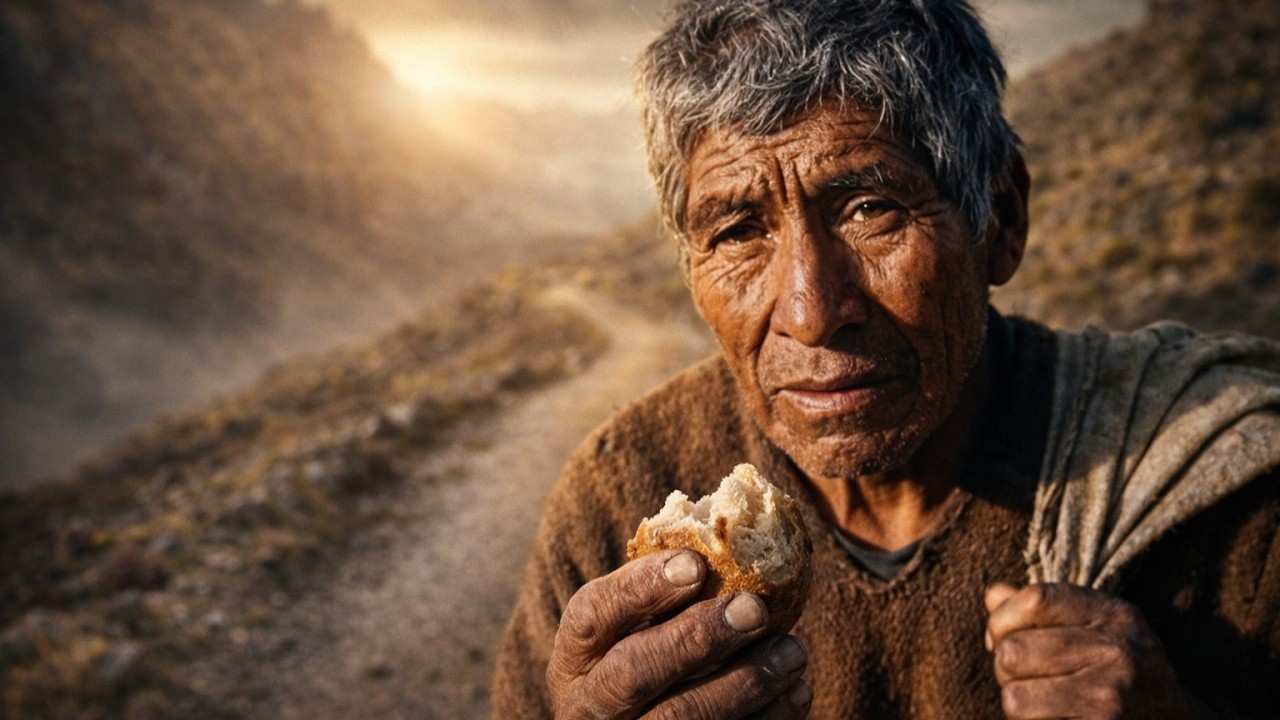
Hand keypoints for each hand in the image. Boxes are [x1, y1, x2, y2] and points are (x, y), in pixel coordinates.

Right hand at [546, 549, 812, 718]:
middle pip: (633, 672)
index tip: (696, 564)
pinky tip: (796, 689)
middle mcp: (588, 705)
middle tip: (753, 608)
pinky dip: (767, 717)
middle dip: (697, 637)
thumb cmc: (648, 660)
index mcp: (576, 655)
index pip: (593, 614)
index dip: (641, 587)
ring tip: (792, 651)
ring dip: (745, 680)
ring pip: (679, 717)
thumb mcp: (634, 630)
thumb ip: (664, 595)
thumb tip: (732, 545)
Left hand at [984, 583, 1201, 719]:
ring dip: (1018, 704)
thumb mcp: (1098, 627)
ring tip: (1043, 703)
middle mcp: (1117, 653)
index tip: (1005, 636)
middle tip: (1028, 678)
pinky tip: (1054, 718)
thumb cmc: (1124, 673)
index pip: (1033, 599)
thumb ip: (1043, 608)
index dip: (1002, 619)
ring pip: (1014, 697)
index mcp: (1114, 616)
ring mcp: (1109, 698)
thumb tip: (994, 597)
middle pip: (1013, 651)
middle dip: (1007, 669)